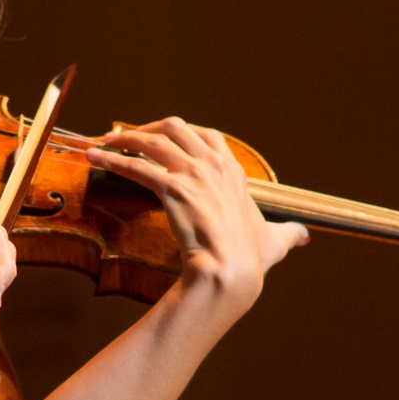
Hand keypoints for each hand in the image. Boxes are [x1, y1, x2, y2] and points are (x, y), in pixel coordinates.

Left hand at [86, 118, 307, 311]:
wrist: (231, 272)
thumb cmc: (251, 259)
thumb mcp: (276, 240)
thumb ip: (289, 234)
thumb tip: (304, 236)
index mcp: (232, 170)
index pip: (204, 134)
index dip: (179, 132)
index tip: (159, 137)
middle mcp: (213, 164)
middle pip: (173, 126)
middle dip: (146, 128)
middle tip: (124, 136)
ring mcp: (193, 174)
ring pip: (151, 141)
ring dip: (123, 138)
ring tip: (102, 143)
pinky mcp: (173, 188)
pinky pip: (136, 166)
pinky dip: (111, 159)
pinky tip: (94, 158)